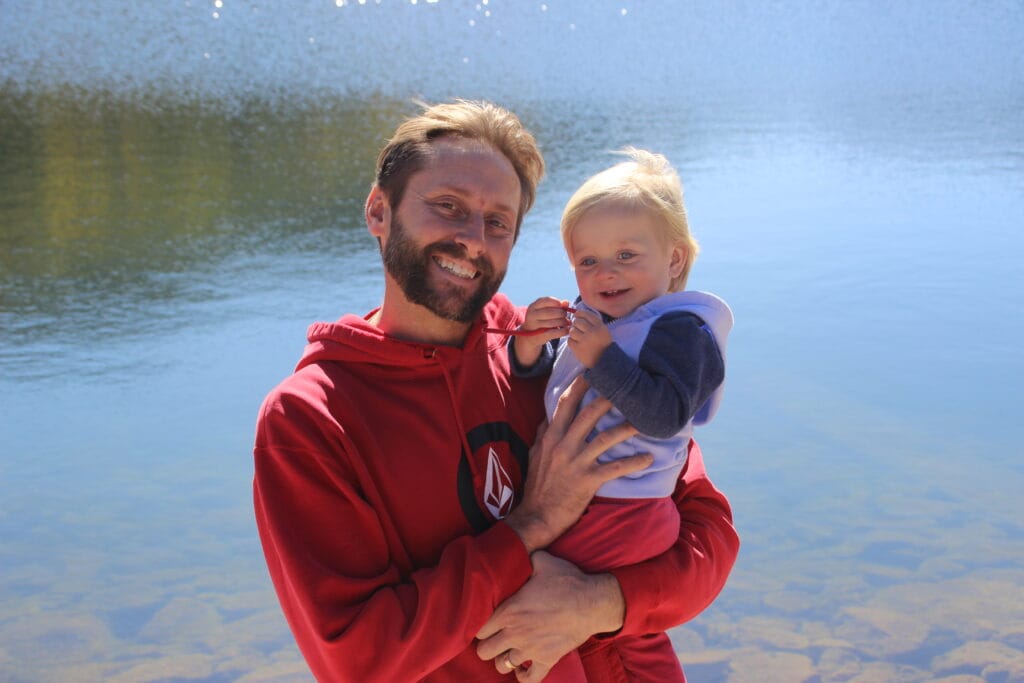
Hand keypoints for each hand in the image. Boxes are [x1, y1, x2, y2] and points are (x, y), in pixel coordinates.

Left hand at [476, 552, 625, 681]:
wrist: (593, 602)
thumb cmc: (567, 580)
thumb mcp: (542, 561)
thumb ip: (524, 559)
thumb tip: (516, 551)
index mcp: (508, 612)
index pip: (478, 628)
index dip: (479, 625)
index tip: (485, 621)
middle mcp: (515, 634)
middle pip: (484, 651)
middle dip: (486, 644)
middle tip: (494, 636)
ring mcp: (530, 649)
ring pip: (502, 666)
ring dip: (503, 658)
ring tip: (508, 649)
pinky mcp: (547, 660)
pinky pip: (528, 680)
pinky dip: (523, 676)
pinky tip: (523, 667)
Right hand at [504, 376, 649, 552]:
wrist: (537, 516)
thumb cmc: (537, 485)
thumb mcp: (535, 455)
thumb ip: (543, 434)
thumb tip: (548, 417)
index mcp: (550, 436)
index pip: (565, 404)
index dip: (580, 385)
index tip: (593, 370)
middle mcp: (563, 445)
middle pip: (588, 413)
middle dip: (608, 397)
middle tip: (626, 386)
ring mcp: (576, 462)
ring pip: (605, 438)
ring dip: (626, 428)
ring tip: (643, 422)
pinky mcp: (588, 480)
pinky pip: (615, 467)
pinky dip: (633, 462)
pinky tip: (648, 458)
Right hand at [522, 296, 572, 333]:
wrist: (529, 336)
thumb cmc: (540, 320)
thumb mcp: (545, 310)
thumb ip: (556, 305)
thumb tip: (566, 302)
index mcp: (534, 306)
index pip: (547, 300)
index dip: (558, 303)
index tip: (563, 307)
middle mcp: (532, 315)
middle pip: (551, 312)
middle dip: (562, 314)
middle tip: (566, 316)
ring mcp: (534, 326)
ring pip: (553, 323)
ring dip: (563, 322)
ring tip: (567, 322)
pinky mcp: (540, 336)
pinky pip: (554, 333)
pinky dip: (563, 331)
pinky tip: (566, 330)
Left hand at [566, 309, 612, 367]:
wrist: (604, 361)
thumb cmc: (602, 344)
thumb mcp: (603, 330)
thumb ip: (592, 321)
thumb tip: (576, 312)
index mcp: (600, 326)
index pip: (585, 314)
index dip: (579, 314)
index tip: (577, 316)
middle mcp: (592, 332)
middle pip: (577, 321)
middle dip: (575, 324)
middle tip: (578, 329)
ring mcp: (585, 341)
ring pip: (572, 331)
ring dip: (573, 333)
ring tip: (578, 337)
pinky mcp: (578, 349)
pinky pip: (569, 341)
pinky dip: (572, 342)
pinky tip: (577, 344)